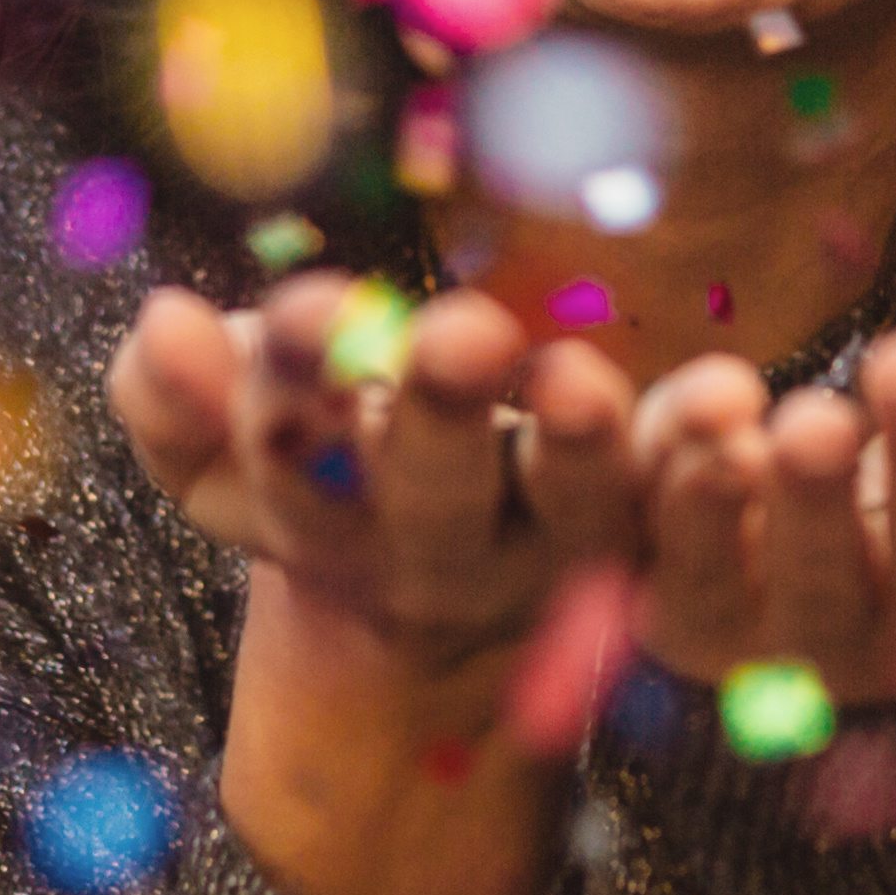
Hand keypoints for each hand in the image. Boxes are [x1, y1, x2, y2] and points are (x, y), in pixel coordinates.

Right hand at [134, 277, 644, 894]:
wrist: (423, 584)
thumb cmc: (308, 458)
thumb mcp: (217, 442)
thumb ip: (171, 397)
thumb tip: (163, 323)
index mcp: (311, 520)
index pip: (291, 456)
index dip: (298, 389)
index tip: (314, 310)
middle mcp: (430, 557)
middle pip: (431, 497)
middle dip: (444, 414)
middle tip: (466, 333)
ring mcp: (545, 560)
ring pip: (571, 515)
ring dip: (586, 450)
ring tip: (593, 380)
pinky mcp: (645, 550)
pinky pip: (679, 516)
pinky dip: (701, 463)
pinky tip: (732, 403)